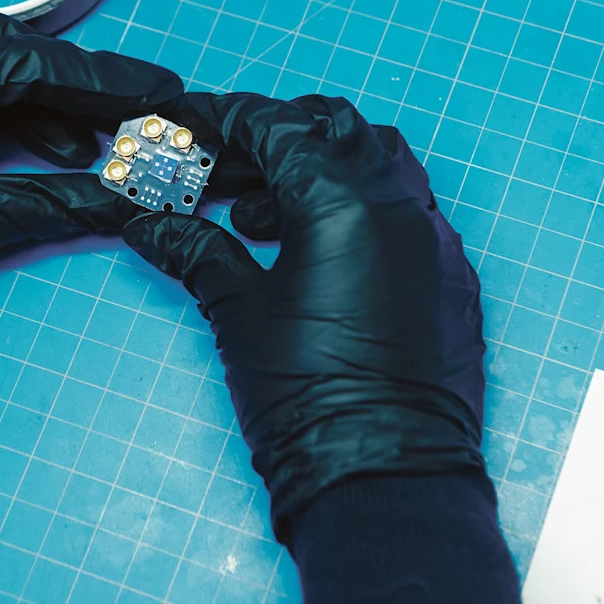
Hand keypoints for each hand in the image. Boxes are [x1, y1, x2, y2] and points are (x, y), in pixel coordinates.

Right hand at [124, 92, 485, 541]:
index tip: (190, 125)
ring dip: (325, 169)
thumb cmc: (307, 401)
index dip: (226, 120)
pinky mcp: (454, 281)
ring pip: (384, 165)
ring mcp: (437, 244)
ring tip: (266, 218)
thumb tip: (149, 223)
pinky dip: (363, 211)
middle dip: (280, 135)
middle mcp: (401, 209)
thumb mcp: (237, 313)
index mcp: (343, 204)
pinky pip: (410, 215)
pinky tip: (322, 253)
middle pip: (339, 129)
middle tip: (230, 169)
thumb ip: (196, 250)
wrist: (383, 483)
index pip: (279, 128)